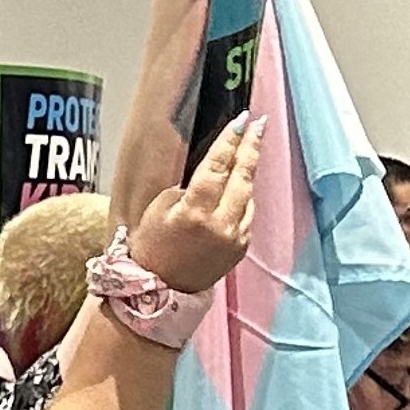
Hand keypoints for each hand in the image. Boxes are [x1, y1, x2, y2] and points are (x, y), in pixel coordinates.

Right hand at [130, 116, 260, 295]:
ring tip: (249, 148)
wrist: (160, 288)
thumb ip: (188, 188)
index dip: (229, 142)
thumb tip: (212, 172)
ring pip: (248, 195)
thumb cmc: (151, 245)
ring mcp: (235, 237)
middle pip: (241, 177)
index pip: (217, 167)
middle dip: (250, 147)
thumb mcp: (159, 208)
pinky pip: (247, 213)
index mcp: (195, 212)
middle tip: (258, 124)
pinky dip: (243, 197)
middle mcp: (220, 224)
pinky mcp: (241, 247)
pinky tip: (238, 185)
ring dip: (248, 171)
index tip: (240, 121)